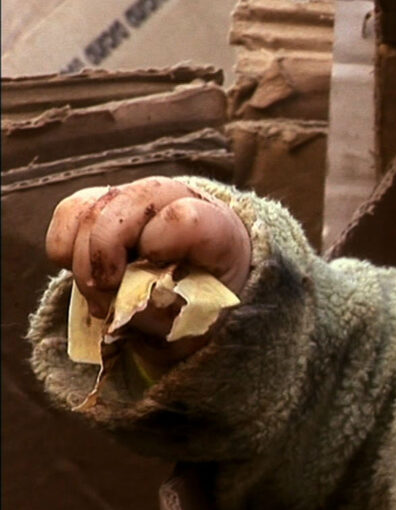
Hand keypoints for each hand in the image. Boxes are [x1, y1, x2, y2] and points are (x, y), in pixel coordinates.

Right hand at [45, 177, 250, 354]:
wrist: (202, 275)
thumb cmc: (203, 297)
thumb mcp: (198, 314)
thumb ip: (167, 309)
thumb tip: (123, 304)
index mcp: (216, 226)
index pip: (183, 219)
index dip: (157, 247)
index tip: (156, 278)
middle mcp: (175, 198)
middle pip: (122, 208)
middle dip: (102, 258)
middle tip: (107, 300)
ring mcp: (135, 195)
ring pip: (88, 212)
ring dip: (83, 263)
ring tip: (102, 298)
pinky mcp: (101, 199)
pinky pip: (67, 214)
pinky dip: (65, 250)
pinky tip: (90, 275)